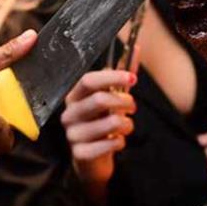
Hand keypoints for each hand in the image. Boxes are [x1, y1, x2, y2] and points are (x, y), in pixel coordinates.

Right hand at [61, 70, 136, 202]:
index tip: (133, 78)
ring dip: (127, 124)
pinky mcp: (80, 154)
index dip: (112, 77)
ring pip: (110, 123)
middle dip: (124, 102)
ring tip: (125, 126)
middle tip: (132, 106)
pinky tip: (117, 142)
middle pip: (100, 100)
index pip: (89, 80)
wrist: (93, 158)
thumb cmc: (102, 122)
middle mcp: (69, 114)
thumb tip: (137, 47)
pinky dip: (121, 142)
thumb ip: (123, 75)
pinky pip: (110, 144)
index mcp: (75, 96)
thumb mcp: (112, 97)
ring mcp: (72, 134)